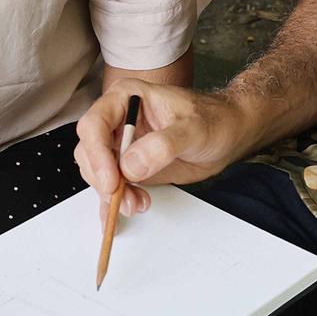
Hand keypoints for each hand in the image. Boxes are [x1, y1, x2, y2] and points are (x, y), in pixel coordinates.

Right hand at [73, 83, 250, 221]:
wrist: (227, 133)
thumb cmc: (213, 120)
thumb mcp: (193, 129)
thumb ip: (163, 145)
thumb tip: (130, 166)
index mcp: (126, 98)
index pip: (94, 125)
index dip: (98, 155)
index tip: (112, 181)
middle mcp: (117, 121)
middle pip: (90, 152)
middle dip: (104, 180)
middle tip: (127, 199)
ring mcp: (121, 145)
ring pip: (97, 173)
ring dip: (112, 194)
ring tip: (138, 203)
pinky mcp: (128, 167)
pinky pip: (110, 186)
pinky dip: (110, 204)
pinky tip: (114, 217)